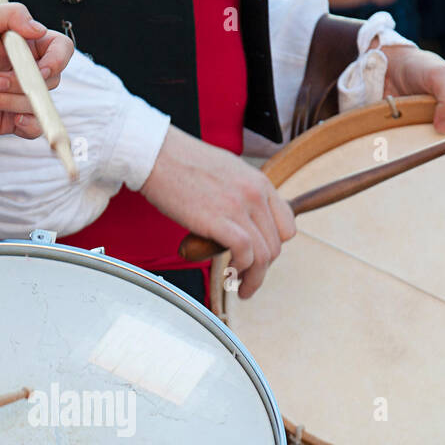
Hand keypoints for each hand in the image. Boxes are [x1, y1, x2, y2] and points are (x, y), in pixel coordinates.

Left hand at [0, 4, 72, 137]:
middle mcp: (32, 71)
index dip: (58, 60)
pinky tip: (9, 118)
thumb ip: (11, 14)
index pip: (62, 49)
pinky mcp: (17, 119)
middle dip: (22, 83)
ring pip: (41, 105)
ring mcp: (26, 96)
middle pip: (52, 80)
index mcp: (29, 45)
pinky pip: (36, 127)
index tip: (39, 69)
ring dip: (12, 101)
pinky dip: (26, 124)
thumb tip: (39, 29)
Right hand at [140, 126, 295, 297]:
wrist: (158, 156)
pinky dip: (239, 270)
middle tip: (248, 279)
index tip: (260, 257)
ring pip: (264, 255)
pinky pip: (244, 253)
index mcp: (259, 182)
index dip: (274, 246)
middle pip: (276, 245)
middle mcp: (255, 194)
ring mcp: (239, 207)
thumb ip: (241, 195)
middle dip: (263, 268)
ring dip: (253, 278)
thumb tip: (241, 219)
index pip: (286, 224)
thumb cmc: (183, 163)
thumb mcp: (227, 172)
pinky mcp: (220, 220)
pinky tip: (228, 274)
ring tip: (241, 288)